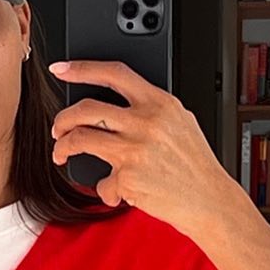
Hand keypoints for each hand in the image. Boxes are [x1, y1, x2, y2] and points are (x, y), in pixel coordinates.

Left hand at [48, 59, 241, 236]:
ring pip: (81, 138)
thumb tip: (119, 105)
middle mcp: (146, 121)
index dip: (82, 68)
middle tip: (59, 129)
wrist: (210, 200)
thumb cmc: (195, 166)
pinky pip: (101, 181)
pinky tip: (116, 192)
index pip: (114, 73)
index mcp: (159, 102)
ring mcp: (135, 148)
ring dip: (63, 147)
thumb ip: (151, 110)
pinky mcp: (127, 176)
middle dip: (63, 119)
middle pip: (87, 108)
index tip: (61, 69)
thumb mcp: (180, 123)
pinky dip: (105, 189)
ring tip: (62, 154)